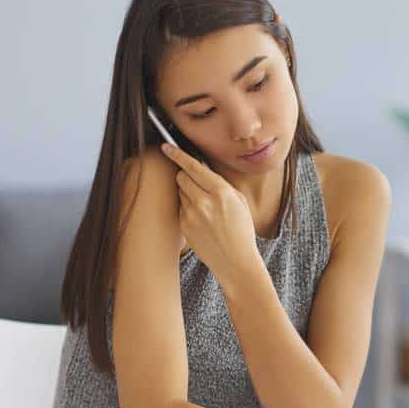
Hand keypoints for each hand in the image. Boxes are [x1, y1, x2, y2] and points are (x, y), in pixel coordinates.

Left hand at [160, 143, 260, 281]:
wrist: (235, 261)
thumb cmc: (241, 230)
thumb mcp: (239, 201)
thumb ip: (221, 184)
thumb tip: (203, 171)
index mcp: (221, 192)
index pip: (193, 167)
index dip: (177, 154)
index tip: (167, 147)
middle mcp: (203, 202)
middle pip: (181, 176)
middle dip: (187, 175)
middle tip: (198, 183)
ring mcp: (191, 215)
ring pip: (180, 191)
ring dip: (188, 192)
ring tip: (204, 207)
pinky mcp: (183, 226)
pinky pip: (180, 207)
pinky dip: (188, 208)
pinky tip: (202, 220)